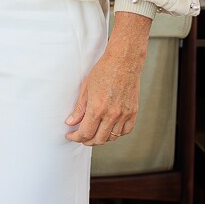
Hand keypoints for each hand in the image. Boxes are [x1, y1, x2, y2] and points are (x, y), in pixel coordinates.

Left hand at [65, 11, 151, 144]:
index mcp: (97, 109)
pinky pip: (125, 131)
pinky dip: (116, 134)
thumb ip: (79, 109)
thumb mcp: (85, 88)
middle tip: (80, 137)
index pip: (85, 132)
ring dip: (101, 139)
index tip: (70, 135)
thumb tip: (71, 123)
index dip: (76, 137)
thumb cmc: (103, 72)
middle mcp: (112, 115)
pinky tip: (109, 130)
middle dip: (86, 141)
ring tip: (93, 134)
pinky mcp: (133, 112)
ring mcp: (124, 115)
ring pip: (112, 137)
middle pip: (99, 139)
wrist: (123, 62)